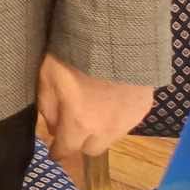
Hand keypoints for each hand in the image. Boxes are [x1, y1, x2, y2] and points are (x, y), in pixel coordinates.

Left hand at [37, 53, 154, 156]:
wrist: (115, 38)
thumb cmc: (73, 55)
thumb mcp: (46, 78)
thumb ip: (48, 108)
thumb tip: (53, 128)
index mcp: (79, 124)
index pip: (66, 150)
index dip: (58, 152)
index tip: (55, 151)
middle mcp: (105, 130)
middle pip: (91, 149)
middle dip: (81, 141)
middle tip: (75, 124)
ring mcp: (128, 120)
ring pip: (111, 137)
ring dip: (101, 129)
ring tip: (96, 107)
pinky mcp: (143, 108)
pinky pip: (128, 121)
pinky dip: (118, 115)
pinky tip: (113, 98)